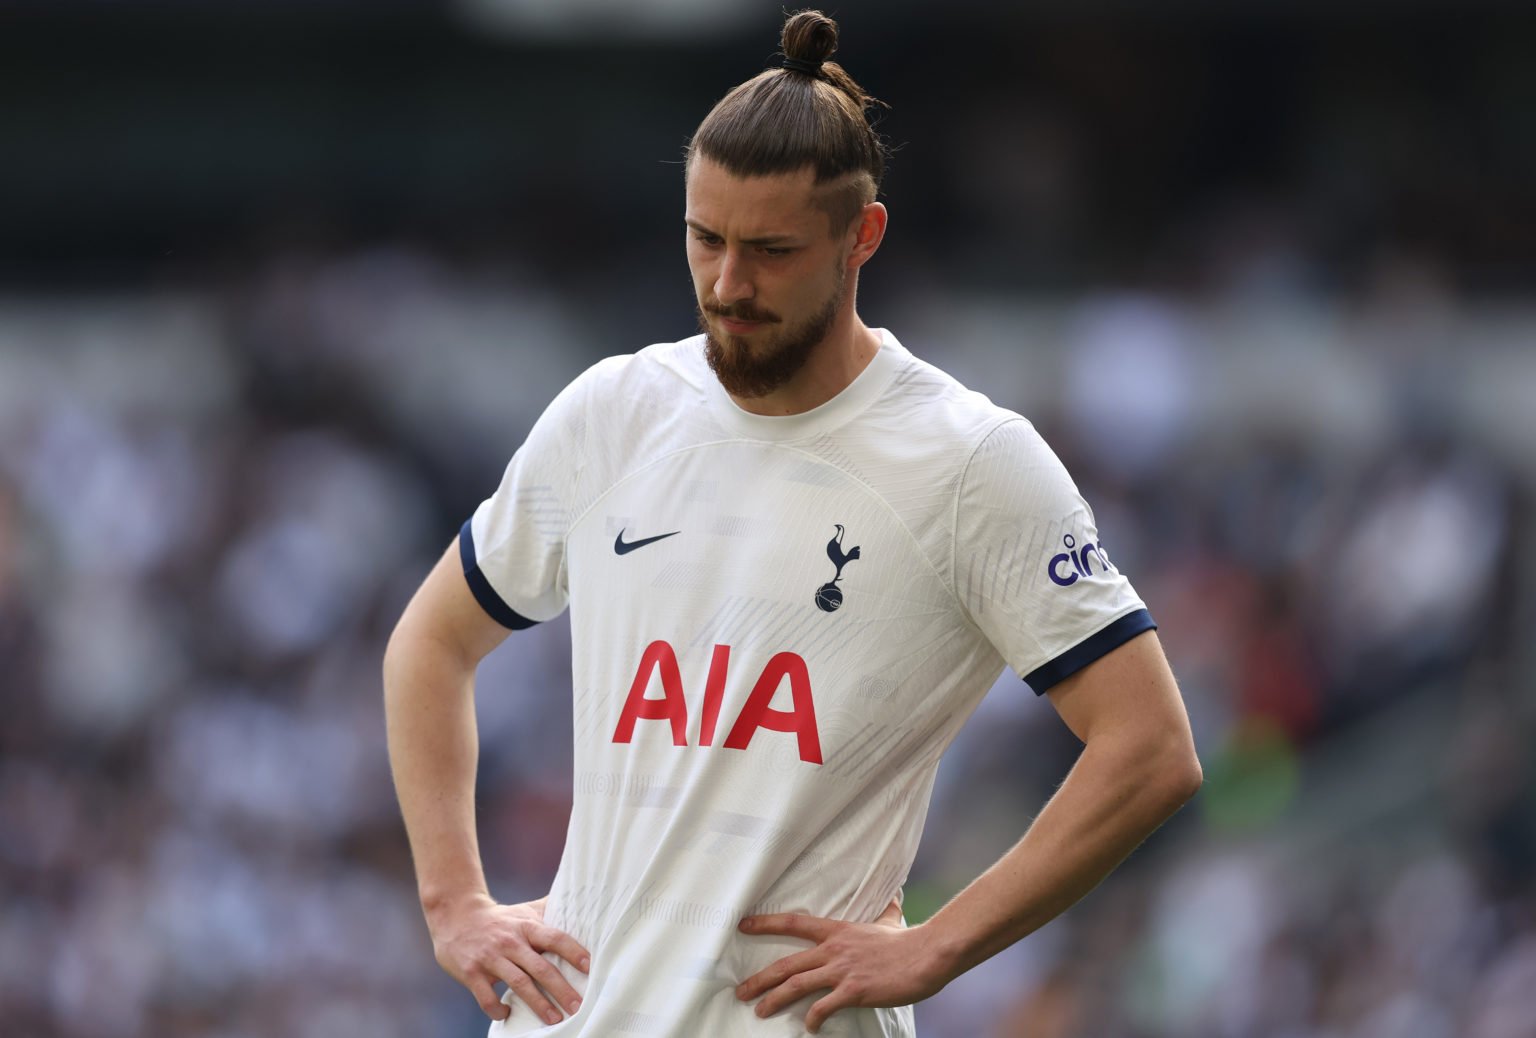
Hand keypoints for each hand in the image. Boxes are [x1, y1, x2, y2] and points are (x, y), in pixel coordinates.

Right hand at [427, 893, 589, 1024]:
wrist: (456, 916)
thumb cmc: (499, 918)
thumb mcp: (524, 910)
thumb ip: (549, 910)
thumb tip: (581, 904)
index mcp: (526, 927)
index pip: (555, 938)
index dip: (573, 951)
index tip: (590, 967)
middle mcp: (511, 942)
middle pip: (541, 967)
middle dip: (561, 989)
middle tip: (578, 1006)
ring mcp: (491, 958)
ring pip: (518, 984)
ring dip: (538, 1004)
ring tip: (554, 1019)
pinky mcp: (472, 973)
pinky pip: (486, 998)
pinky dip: (498, 1009)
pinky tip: (507, 1013)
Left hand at [735, 898, 948, 1032]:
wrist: (927, 954)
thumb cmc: (908, 940)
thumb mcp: (890, 921)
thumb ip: (885, 912)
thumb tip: (894, 897)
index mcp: (837, 931)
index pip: (794, 923)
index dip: (765, 924)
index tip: (743, 926)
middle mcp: (833, 949)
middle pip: (786, 963)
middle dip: (760, 979)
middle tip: (741, 991)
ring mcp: (842, 970)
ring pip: (796, 985)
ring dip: (774, 1000)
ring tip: (760, 1011)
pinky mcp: (853, 990)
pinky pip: (823, 1007)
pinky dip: (812, 1019)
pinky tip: (809, 1027)